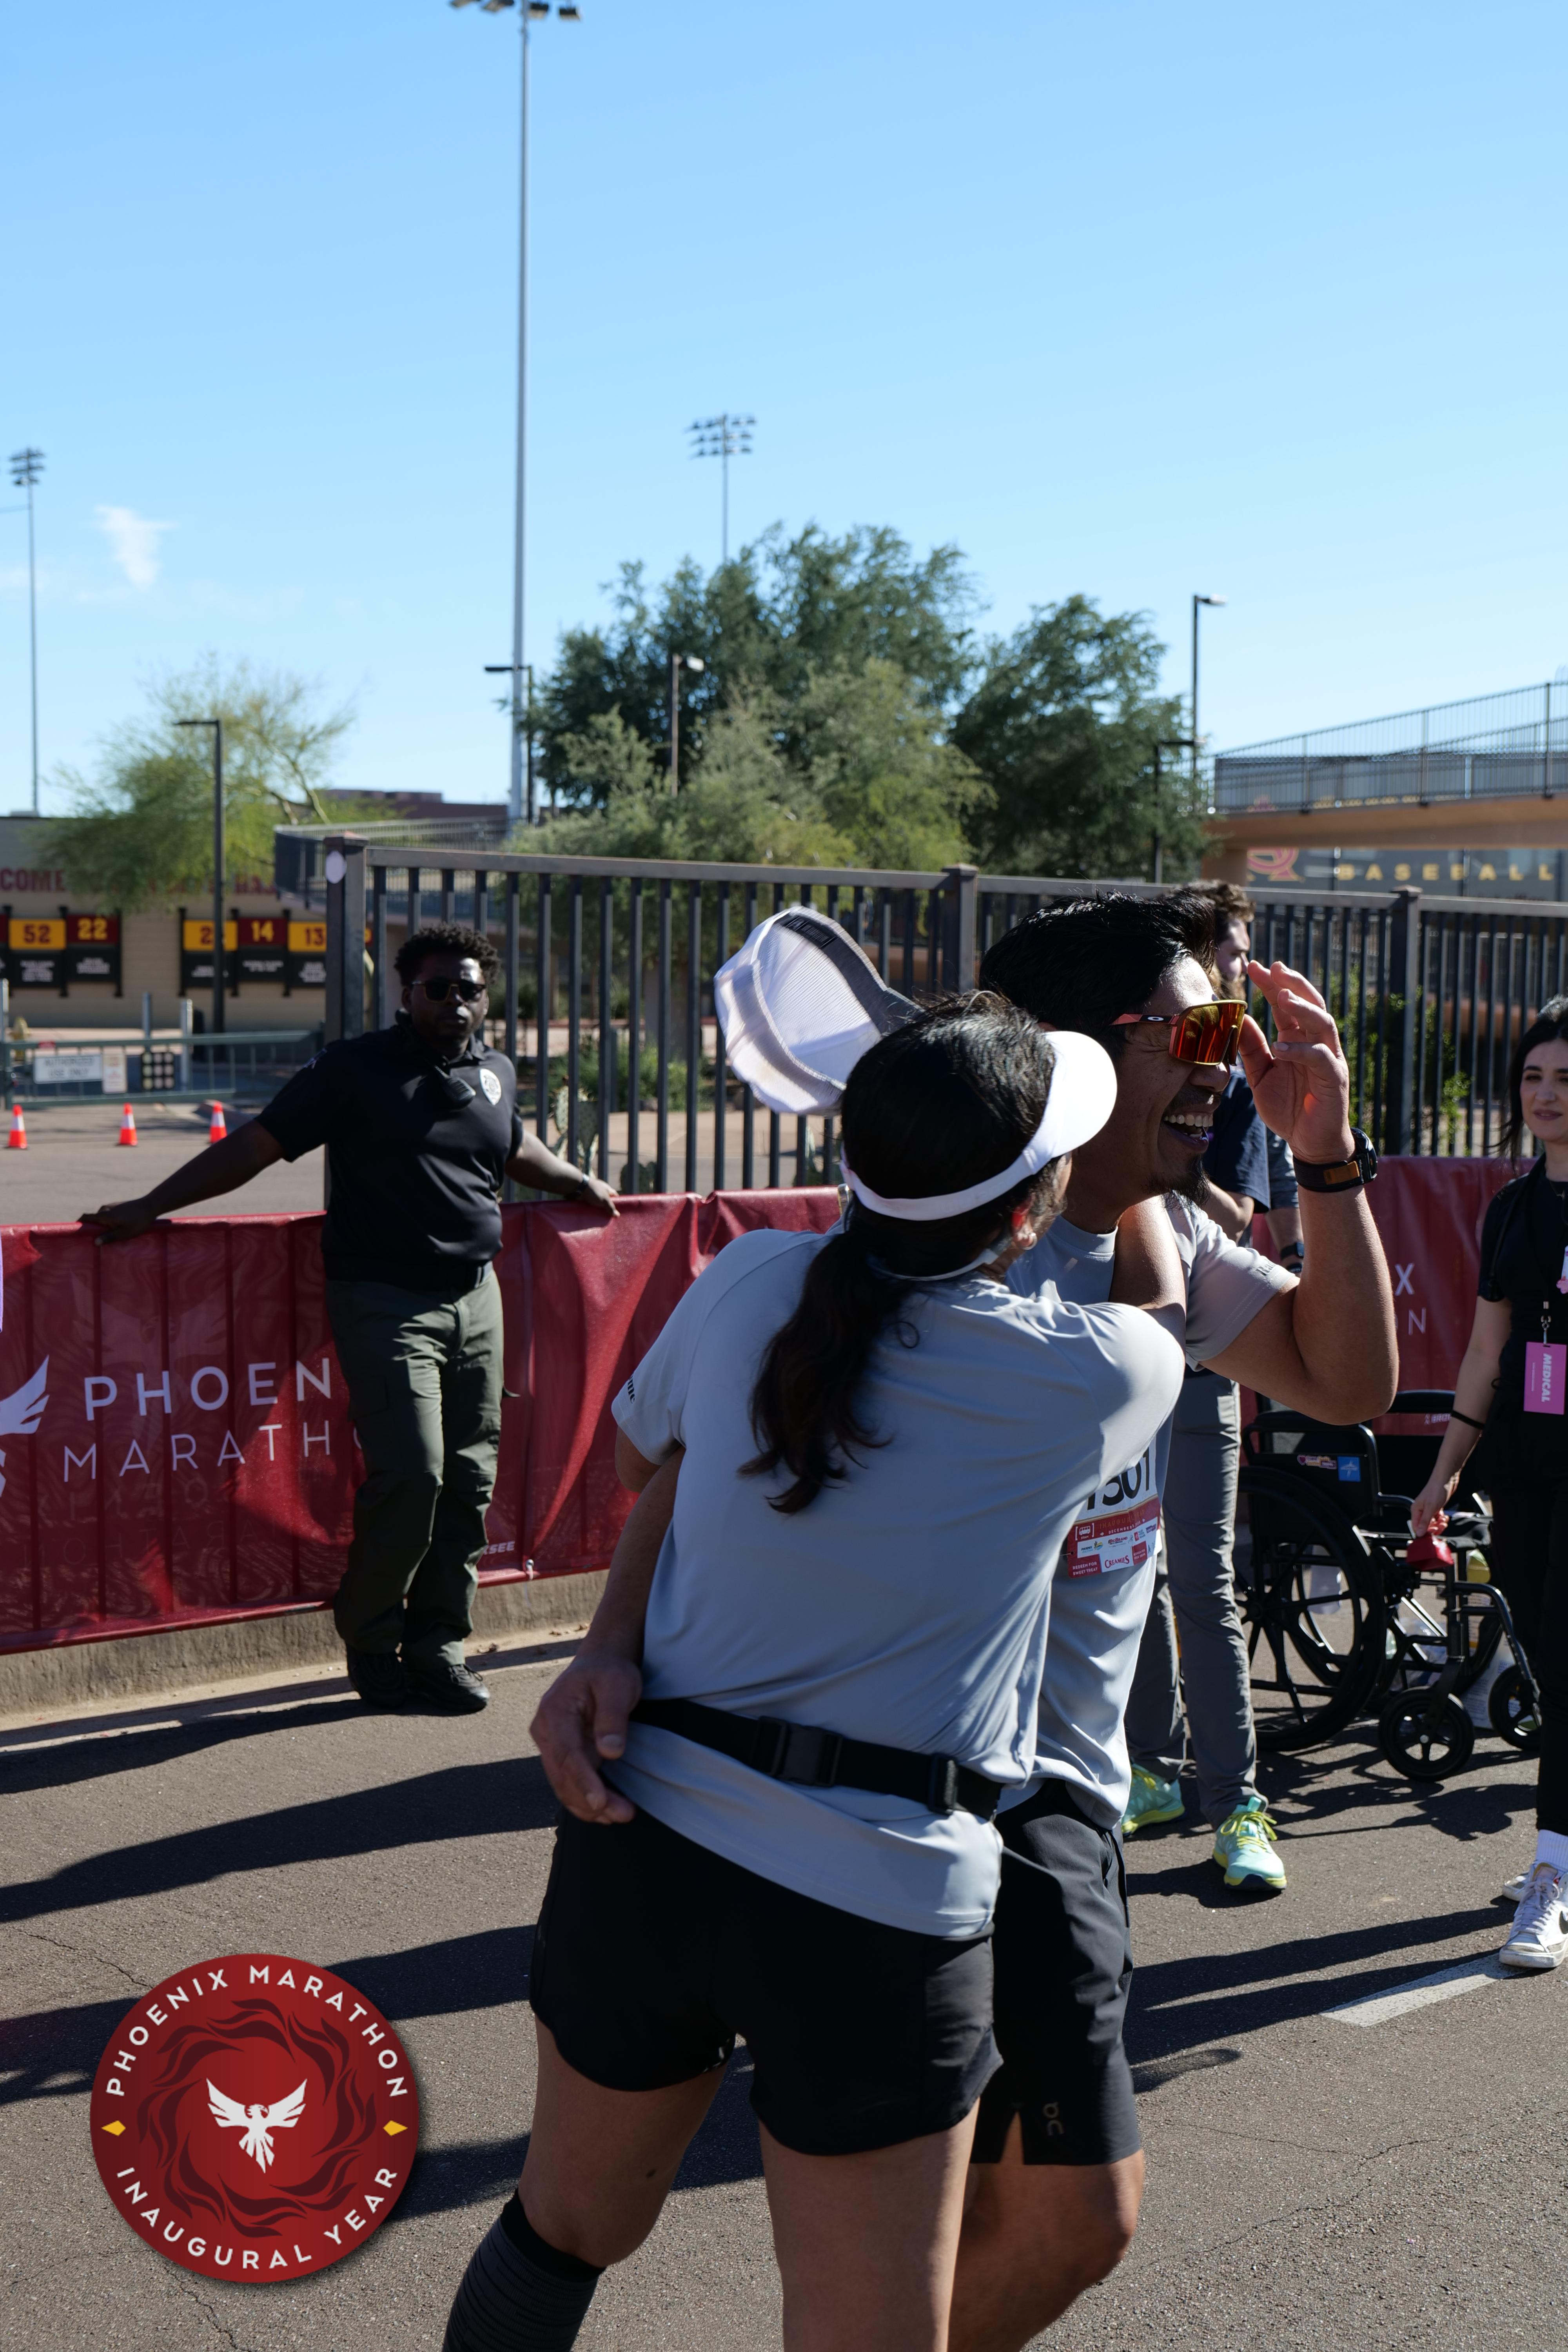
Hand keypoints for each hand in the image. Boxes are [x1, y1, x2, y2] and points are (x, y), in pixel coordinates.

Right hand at [80, 1200, 158, 1243]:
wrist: (151, 1205)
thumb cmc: (139, 1221)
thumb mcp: (125, 1233)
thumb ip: (110, 1237)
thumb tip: (95, 1242)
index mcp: (105, 1214)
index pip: (86, 1217)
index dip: (78, 1224)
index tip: (75, 1233)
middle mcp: (105, 1208)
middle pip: (93, 1219)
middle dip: (92, 1229)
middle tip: (94, 1241)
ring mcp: (112, 1206)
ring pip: (102, 1217)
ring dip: (102, 1226)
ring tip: (107, 1237)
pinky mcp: (118, 1206)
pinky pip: (108, 1215)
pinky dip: (108, 1222)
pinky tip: (116, 1230)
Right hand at [529, 1649, 642, 1823]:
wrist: (599, 1663)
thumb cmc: (609, 1671)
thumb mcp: (618, 1684)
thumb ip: (613, 1716)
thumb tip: (610, 1752)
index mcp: (554, 1710)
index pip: (566, 1753)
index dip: (582, 1780)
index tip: (600, 1801)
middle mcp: (545, 1730)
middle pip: (562, 1775)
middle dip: (590, 1800)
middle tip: (623, 1814)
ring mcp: (551, 1743)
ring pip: (562, 1784)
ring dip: (588, 1806)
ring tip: (621, 1815)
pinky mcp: (561, 1753)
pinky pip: (568, 1781)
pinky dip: (585, 1798)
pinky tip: (606, 1810)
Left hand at [578, 1174, 619, 1217]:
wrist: (578, 1187)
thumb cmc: (594, 1191)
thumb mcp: (605, 1200)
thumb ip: (610, 1207)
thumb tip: (617, 1215)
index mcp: (607, 1189)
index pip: (614, 1195)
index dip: (617, 1202)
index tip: (618, 1211)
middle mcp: (600, 1191)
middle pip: (606, 1201)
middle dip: (607, 1209)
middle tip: (609, 1218)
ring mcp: (592, 1195)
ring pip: (598, 1204)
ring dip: (599, 1210)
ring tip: (601, 1220)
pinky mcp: (586, 1199)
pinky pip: (590, 1206)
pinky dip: (592, 1210)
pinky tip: (593, 1217)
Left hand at [1237, 960, 1354, 1166]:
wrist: (1309, 1142)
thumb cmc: (1289, 1107)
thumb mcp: (1261, 1075)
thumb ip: (1252, 1048)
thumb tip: (1238, 1019)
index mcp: (1298, 1039)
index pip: (1286, 1004)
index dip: (1272, 984)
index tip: (1254, 966)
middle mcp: (1316, 1043)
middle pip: (1310, 1003)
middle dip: (1292, 983)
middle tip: (1273, 968)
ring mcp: (1329, 1059)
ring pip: (1322, 1023)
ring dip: (1303, 1008)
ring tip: (1282, 996)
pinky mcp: (1334, 1079)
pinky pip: (1321, 1058)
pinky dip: (1302, 1050)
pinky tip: (1282, 1046)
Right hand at [1410, 1476, 1455, 1538]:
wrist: (1446, 1479)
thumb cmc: (1437, 1490)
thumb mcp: (1431, 1508)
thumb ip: (1424, 1522)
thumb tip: (1419, 1534)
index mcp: (1416, 1510)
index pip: (1417, 1527)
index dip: (1425, 1531)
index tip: (1434, 1530)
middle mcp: (1421, 1510)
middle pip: (1425, 1526)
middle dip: (1435, 1528)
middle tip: (1442, 1525)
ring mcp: (1428, 1509)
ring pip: (1432, 1523)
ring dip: (1439, 1524)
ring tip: (1444, 1519)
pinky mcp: (1435, 1508)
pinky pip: (1437, 1518)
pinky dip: (1441, 1519)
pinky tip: (1445, 1516)